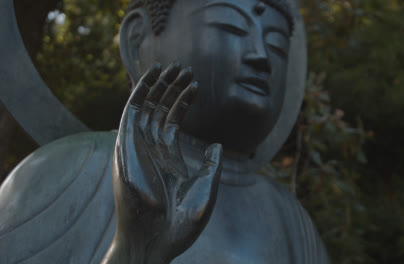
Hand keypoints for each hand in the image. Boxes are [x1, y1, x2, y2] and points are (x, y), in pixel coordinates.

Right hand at [102, 62, 222, 263]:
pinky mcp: (127, 147)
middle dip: (171, 88)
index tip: (195, 85)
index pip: (172, 122)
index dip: (182, 102)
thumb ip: (211, 165)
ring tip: (173, 66)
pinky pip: (131, 112)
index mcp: (167, 159)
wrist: (158, 243)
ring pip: (147, 107)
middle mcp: (151, 150)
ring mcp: (138, 148)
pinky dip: (140, 92)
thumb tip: (215, 144)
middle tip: (184, 68)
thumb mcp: (205, 190)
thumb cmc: (181, 224)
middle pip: (159, 110)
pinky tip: (152, 74)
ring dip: (159, 85)